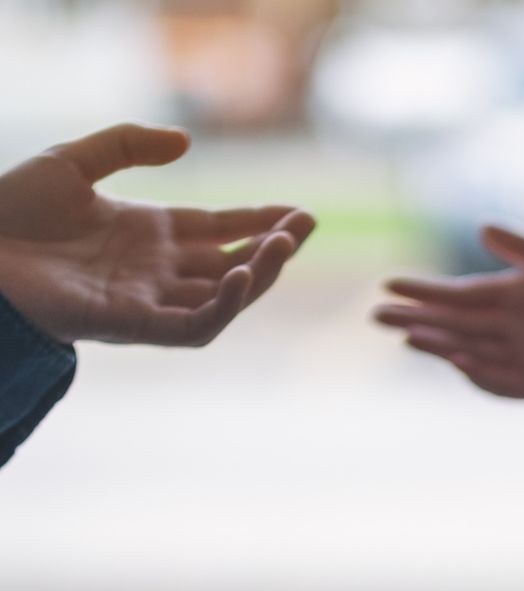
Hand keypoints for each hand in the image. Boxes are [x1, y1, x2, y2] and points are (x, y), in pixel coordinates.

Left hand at [0, 124, 315, 345]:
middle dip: (274, 247)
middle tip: (305, 226)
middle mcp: (159, 270)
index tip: (300, 212)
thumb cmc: (11, 209)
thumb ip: (130, 146)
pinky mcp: (137, 325)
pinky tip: (240, 276)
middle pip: (234, 263)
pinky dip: (223, 306)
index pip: (221, 230)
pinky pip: (195, 325)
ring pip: (225, 296)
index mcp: (150, 233)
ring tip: (283, 246)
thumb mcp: (73, 161)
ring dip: (260, 274)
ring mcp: (151, 299)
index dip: (261, 221)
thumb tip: (186, 142)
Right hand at [374, 225, 523, 419]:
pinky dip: (479, 375)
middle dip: (417, 319)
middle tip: (376, 315)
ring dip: (440, 347)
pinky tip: (456, 362)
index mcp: (517, 293)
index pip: (461, 293)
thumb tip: (483, 230)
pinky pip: (503, 383)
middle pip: (455, 325)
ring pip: (471, 354)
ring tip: (407, 337)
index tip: (389, 284)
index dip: (426, 290)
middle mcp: (514, 328)